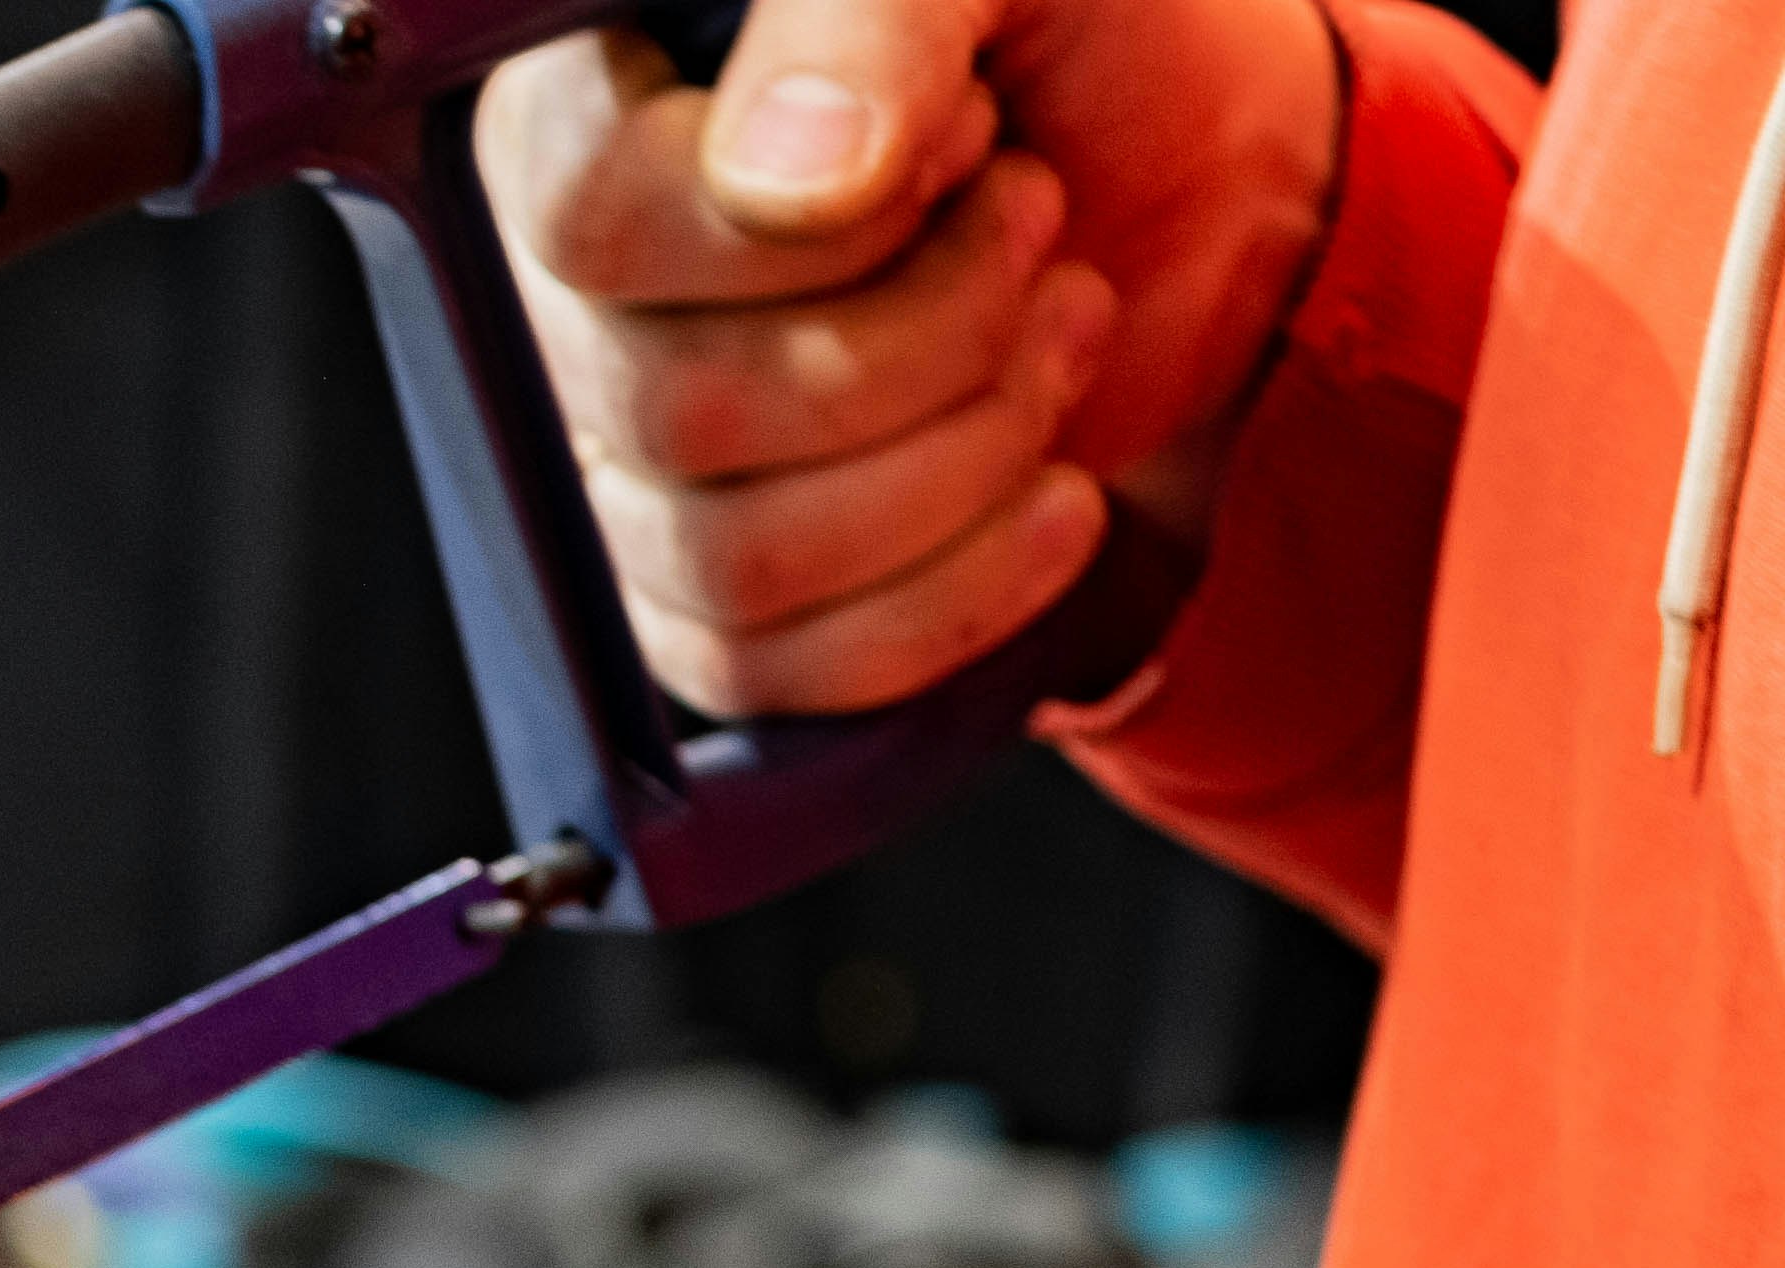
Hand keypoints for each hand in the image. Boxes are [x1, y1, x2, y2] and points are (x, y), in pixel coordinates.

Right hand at [480, 0, 1341, 710]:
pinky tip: (1050, 490)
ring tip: (1059, 327)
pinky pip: (778, 672)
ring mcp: (634, 469)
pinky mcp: (714, 600)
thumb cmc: (1094, 40)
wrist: (1214, 183)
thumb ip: (870, 20)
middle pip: (678, 413)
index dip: (810, 226)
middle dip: (931, 334)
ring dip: (963, 454)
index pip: (594, 224)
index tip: (961, 136)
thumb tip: (784, 189)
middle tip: (1036, 218)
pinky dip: (956, 594)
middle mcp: (582, 304)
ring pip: (736, 559)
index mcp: (593, 116)